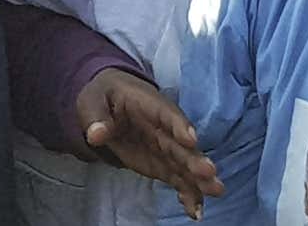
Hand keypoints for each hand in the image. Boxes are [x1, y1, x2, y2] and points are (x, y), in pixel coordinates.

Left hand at [77, 68, 222, 219]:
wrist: (110, 103)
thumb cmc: (103, 97)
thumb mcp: (92, 102)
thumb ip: (96, 117)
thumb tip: (96, 134)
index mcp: (148, 104)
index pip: (166, 113)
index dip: (178, 125)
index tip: (190, 139)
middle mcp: (164, 127)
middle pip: (181, 143)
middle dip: (194, 158)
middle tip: (209, 172)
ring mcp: (165, 147)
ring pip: (185, 163)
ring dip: (199, 178)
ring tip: (215, 191)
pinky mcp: (163, 163)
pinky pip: (178, 178)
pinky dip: (187, 193)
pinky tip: (195, 210)